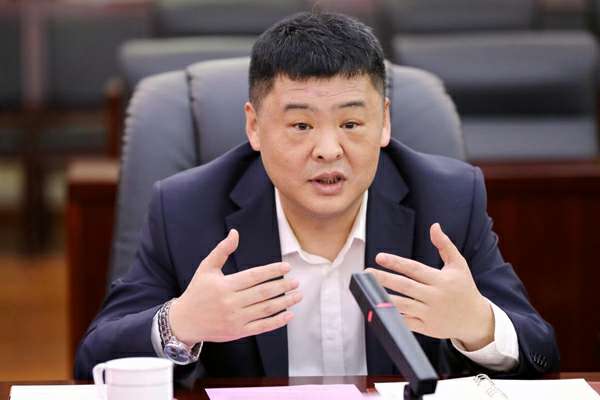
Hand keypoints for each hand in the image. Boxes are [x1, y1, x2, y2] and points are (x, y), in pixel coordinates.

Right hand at [169, 229, 301, 345]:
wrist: (184, 321)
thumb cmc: (197, 291)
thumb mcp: (206, 268)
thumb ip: (222, 250)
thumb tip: (235, 233)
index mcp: (225, 285)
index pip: (254, 276)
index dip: (272, 271)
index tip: (286, 267)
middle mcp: (231, 302)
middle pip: (263, 292)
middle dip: (282, 286)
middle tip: (296, 281)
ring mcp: (235, 319)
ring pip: (265, 309)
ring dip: (284, 302)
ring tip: (298, 295)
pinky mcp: (237, 332)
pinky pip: (262, 327)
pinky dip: (277, 321)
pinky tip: (289, 315)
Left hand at [366, 223, 493, 350]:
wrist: (476, 320)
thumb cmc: (464, 288)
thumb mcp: (459, 265)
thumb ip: (445, 245)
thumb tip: (434, 226)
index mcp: (441, 280)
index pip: (414, 269)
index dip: (396, 263)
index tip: (380, 257)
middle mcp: (435, 297)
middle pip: (405, 287)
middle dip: (384, 279)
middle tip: (367, 272)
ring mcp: (430, 314)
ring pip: (403, 305)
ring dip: (384, 297)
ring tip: (368, 290)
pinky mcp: (427, 328)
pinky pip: (406, 322)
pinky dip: (392, 316)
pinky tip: (378, 308)